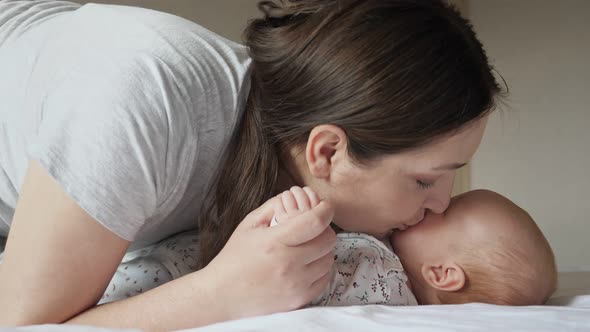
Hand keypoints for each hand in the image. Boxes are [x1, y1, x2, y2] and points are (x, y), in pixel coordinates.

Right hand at [201, 192, 335, 319]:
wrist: (222, 294)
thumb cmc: (234, 257)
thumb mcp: (249, 224)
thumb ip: (274, 206)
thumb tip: (296, 194)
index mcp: (274, 242)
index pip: (315, 222)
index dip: (325, 210)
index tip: (324, 206)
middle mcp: (288, 264)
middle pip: (327, 240)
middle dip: (324, 228)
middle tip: (313, 227)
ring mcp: (295, 284)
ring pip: (328, 259)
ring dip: (323, 249)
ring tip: (308, 246)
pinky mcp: (299, 299)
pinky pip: (324, 279)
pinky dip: (320, 268)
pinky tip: (307, 263)